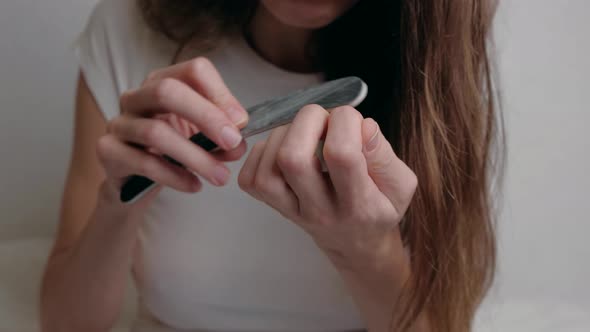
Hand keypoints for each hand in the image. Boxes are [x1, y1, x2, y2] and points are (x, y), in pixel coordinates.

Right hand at [96, 57, 248, 205]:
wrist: (135, 182)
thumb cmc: (171, 152)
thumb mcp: (202, 140)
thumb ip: (221, 137)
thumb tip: (239, 142)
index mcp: (164, 82)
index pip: (193, 70)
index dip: (220, 94)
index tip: (241, 122)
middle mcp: (137, 96)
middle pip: (167, 91)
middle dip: (206, 116)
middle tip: (233, 142)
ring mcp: (119, 122)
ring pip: (155, 132)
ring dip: (195, 156)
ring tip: (221, 176)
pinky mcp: (108, 151)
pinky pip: (143, 162)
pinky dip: (174, 176)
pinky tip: (194, 185)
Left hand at [238, 104, 417, 269]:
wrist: (355, 245)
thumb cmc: (379, 208)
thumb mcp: (400, 186)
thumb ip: (385, 155)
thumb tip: (362, 125)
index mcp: (358, 205)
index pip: (341, 155)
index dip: (345, 123)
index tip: (353, 121)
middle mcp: (319, 210)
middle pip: (293, 158)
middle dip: (307, 121)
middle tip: (324, 119)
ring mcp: (291, 211)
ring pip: (269, 166)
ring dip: (285, 133)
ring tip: (307, 133)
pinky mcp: (273, 207)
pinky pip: (252, 177)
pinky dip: (263, 152)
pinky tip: (286, 148)